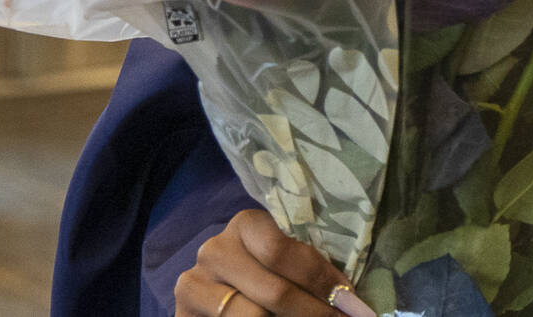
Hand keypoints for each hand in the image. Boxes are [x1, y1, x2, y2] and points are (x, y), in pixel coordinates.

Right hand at [174, 210, 371, 316]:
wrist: (216, 296)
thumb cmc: (263, 274)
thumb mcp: (283, 264)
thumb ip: (305, 270)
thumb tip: (350, 301)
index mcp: (246, 225)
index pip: (283, 252)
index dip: (320, 280)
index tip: (349, 301)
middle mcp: (215, 249)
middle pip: (274, 291)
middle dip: (314, 311)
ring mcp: (194, 281)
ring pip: (253, 315)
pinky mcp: (182, 312)